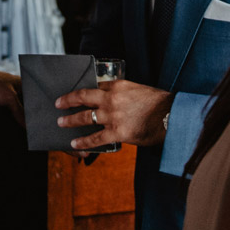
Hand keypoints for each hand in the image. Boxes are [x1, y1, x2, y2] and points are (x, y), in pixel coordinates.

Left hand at [56, 79, 171, 150]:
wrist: (171, 116)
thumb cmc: (158, 103)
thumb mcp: (138, 89)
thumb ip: (122, 93)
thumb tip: (111, 100)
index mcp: (118, 85)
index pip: (94, 86)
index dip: (82, 91)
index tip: (73, 94)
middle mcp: (112, 99)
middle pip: (83, 97)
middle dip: (68, 101)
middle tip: (58, 104)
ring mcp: (113, 116)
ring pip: (85, 117)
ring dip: (71, 121)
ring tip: (61, 123)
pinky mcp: (118, 133)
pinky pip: (95, 138)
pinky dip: (83, 142)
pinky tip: (75, 143)